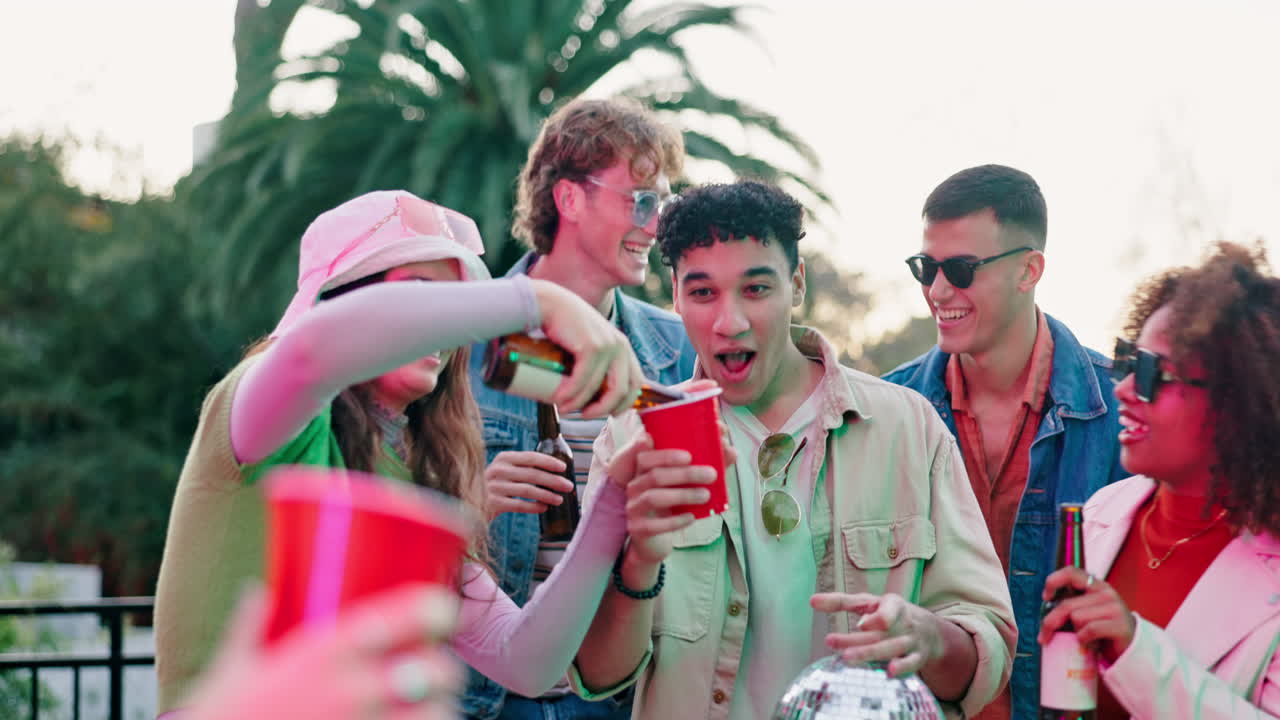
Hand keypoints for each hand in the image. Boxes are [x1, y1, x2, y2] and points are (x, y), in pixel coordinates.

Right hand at [184, 584, 461, 719]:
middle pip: (433, 668)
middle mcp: (350, 690)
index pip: (402, 616)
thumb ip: (250, 626)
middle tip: (434, 668)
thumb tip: (258, 592)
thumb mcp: (232, 669)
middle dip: (442, 667)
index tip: (442, 608)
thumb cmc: (219, 718)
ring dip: (440, 709)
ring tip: (431, 708)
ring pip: (437, 713)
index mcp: (321, 653)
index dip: (434, 608)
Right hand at [484, 450, 573, 519]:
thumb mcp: (506, 471)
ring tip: (559, 499)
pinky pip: (518, 505)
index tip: (563, 468)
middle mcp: (498, 470)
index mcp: (504, 458)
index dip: (548, 462)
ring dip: (546, 495)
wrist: (470, 502)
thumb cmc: (496, 485)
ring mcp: (494, 487)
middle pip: (532, 474)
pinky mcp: (492, 503)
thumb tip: (556, 472)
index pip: (530, 457)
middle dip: (553, 480)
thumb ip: (523, 468)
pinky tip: (543, 508)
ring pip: (527, 490)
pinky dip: (533, 507)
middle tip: (568, 486)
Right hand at [530, 280, 643, 416]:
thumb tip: (592, 396)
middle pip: (622, 391)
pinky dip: (571, 395)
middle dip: (604, 410)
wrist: (548, 304)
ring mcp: (607, 345)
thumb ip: (596, 363)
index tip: (607, 414)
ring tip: (564, 409)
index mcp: (623, 347)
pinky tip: (560, 400)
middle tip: (584, 415)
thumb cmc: (564, 327)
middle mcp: (620, 345)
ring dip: (580, 405)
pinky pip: (583, 381)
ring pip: (599, 390)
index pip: (636, 383)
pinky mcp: (591, 347)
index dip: (623, 404)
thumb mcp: (588, 345)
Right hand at [608, 420, 734, 567]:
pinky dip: (675, 521)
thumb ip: (704, 465)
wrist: (654, 539)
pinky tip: (692, 517)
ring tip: (706, 495)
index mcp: (644, 470)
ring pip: (654, 497)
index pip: (646, 456)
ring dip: (683, 495)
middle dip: (686, 474)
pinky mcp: (638, 529)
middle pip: (656, 475)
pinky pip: (655, 525)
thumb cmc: (672, 504)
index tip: (689, 455)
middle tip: (711, 474)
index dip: (665, 454)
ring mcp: (634, 508)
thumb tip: (731, 451)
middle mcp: (635, 486)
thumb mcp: (683, 485)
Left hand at [812, 592, 946, 677]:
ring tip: (847, 658)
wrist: (929, 630)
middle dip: (857, 640)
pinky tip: (889, 673)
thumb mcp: (870, 603)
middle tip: (830, 641)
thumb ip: (842, 601)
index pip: (887, 609)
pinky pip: (911, 664)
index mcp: (893, 605)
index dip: (876, 618)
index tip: (861, 624)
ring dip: (870, 654)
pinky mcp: (917, 657)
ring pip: (891, 648)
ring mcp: (911, 641)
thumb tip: (812, 601)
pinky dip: (902, 668)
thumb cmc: (890, 613)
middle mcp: (903, 623)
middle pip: (879, 633)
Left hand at [1038, 566, 1135, 662]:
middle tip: (1043, 637)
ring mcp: (1115, 607)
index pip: (1070, 572)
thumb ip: (1071, 604)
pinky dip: (1084, 639)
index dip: (1053, 581)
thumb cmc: (1103, 629)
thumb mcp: (1087, 611)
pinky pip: (1089, 630)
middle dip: (1050, 623)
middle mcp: (1105, 592)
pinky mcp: (1120, 625)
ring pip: (1076, 618)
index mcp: (1095, 585)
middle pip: (1066, 605)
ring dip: (1075, 632)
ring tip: (1083, 638)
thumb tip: (1046, 609)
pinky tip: (1090, 644)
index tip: (1046, 597)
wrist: (1132, 647)